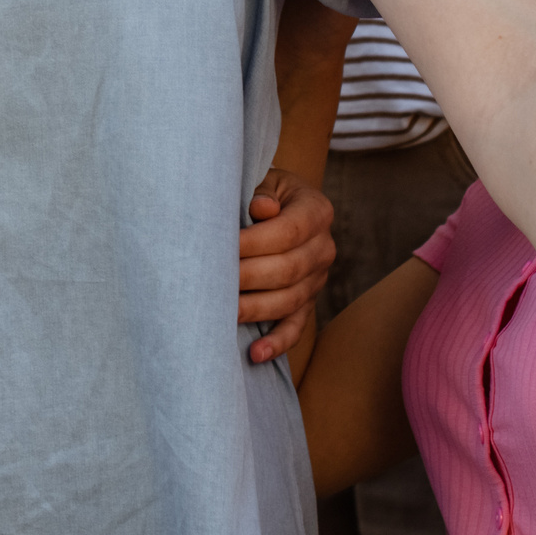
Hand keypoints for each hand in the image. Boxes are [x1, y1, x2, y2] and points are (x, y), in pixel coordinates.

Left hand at [239, 167, 335, 364]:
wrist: (278, 203)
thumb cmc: (262, 191)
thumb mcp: (266, 180)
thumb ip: (261, 192)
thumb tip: (261, 207)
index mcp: (316, 211)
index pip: (288, 231)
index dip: (254, 242)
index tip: (221, 248)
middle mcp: (323, 247)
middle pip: (288, 269)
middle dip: (247, 277)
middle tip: (212, 282)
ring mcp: (317, 279)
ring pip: (289, 300)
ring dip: (254, 309)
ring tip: (222, 313)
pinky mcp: (307, 303)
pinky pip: (296, 327)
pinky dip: (277, 343)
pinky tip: (255, 353)